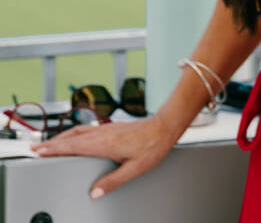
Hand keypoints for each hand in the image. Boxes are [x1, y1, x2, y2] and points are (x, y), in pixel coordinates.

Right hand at [29, 114, 175, 198]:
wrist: (165, 126)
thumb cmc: (153, 146)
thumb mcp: (135, 169)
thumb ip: (113, 181)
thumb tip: (95, 192)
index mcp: (105, 144)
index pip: (73, 146)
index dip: (54, 149)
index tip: (39, 151)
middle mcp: (103, 134)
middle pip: (71, 138)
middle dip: (52, 143)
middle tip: (35, 148)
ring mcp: (107, 128)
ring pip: (78, 132)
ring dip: (61, 137)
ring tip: (49, 144)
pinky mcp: (112, 126)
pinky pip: (87, 129)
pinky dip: (74, 133)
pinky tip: (74, 137)